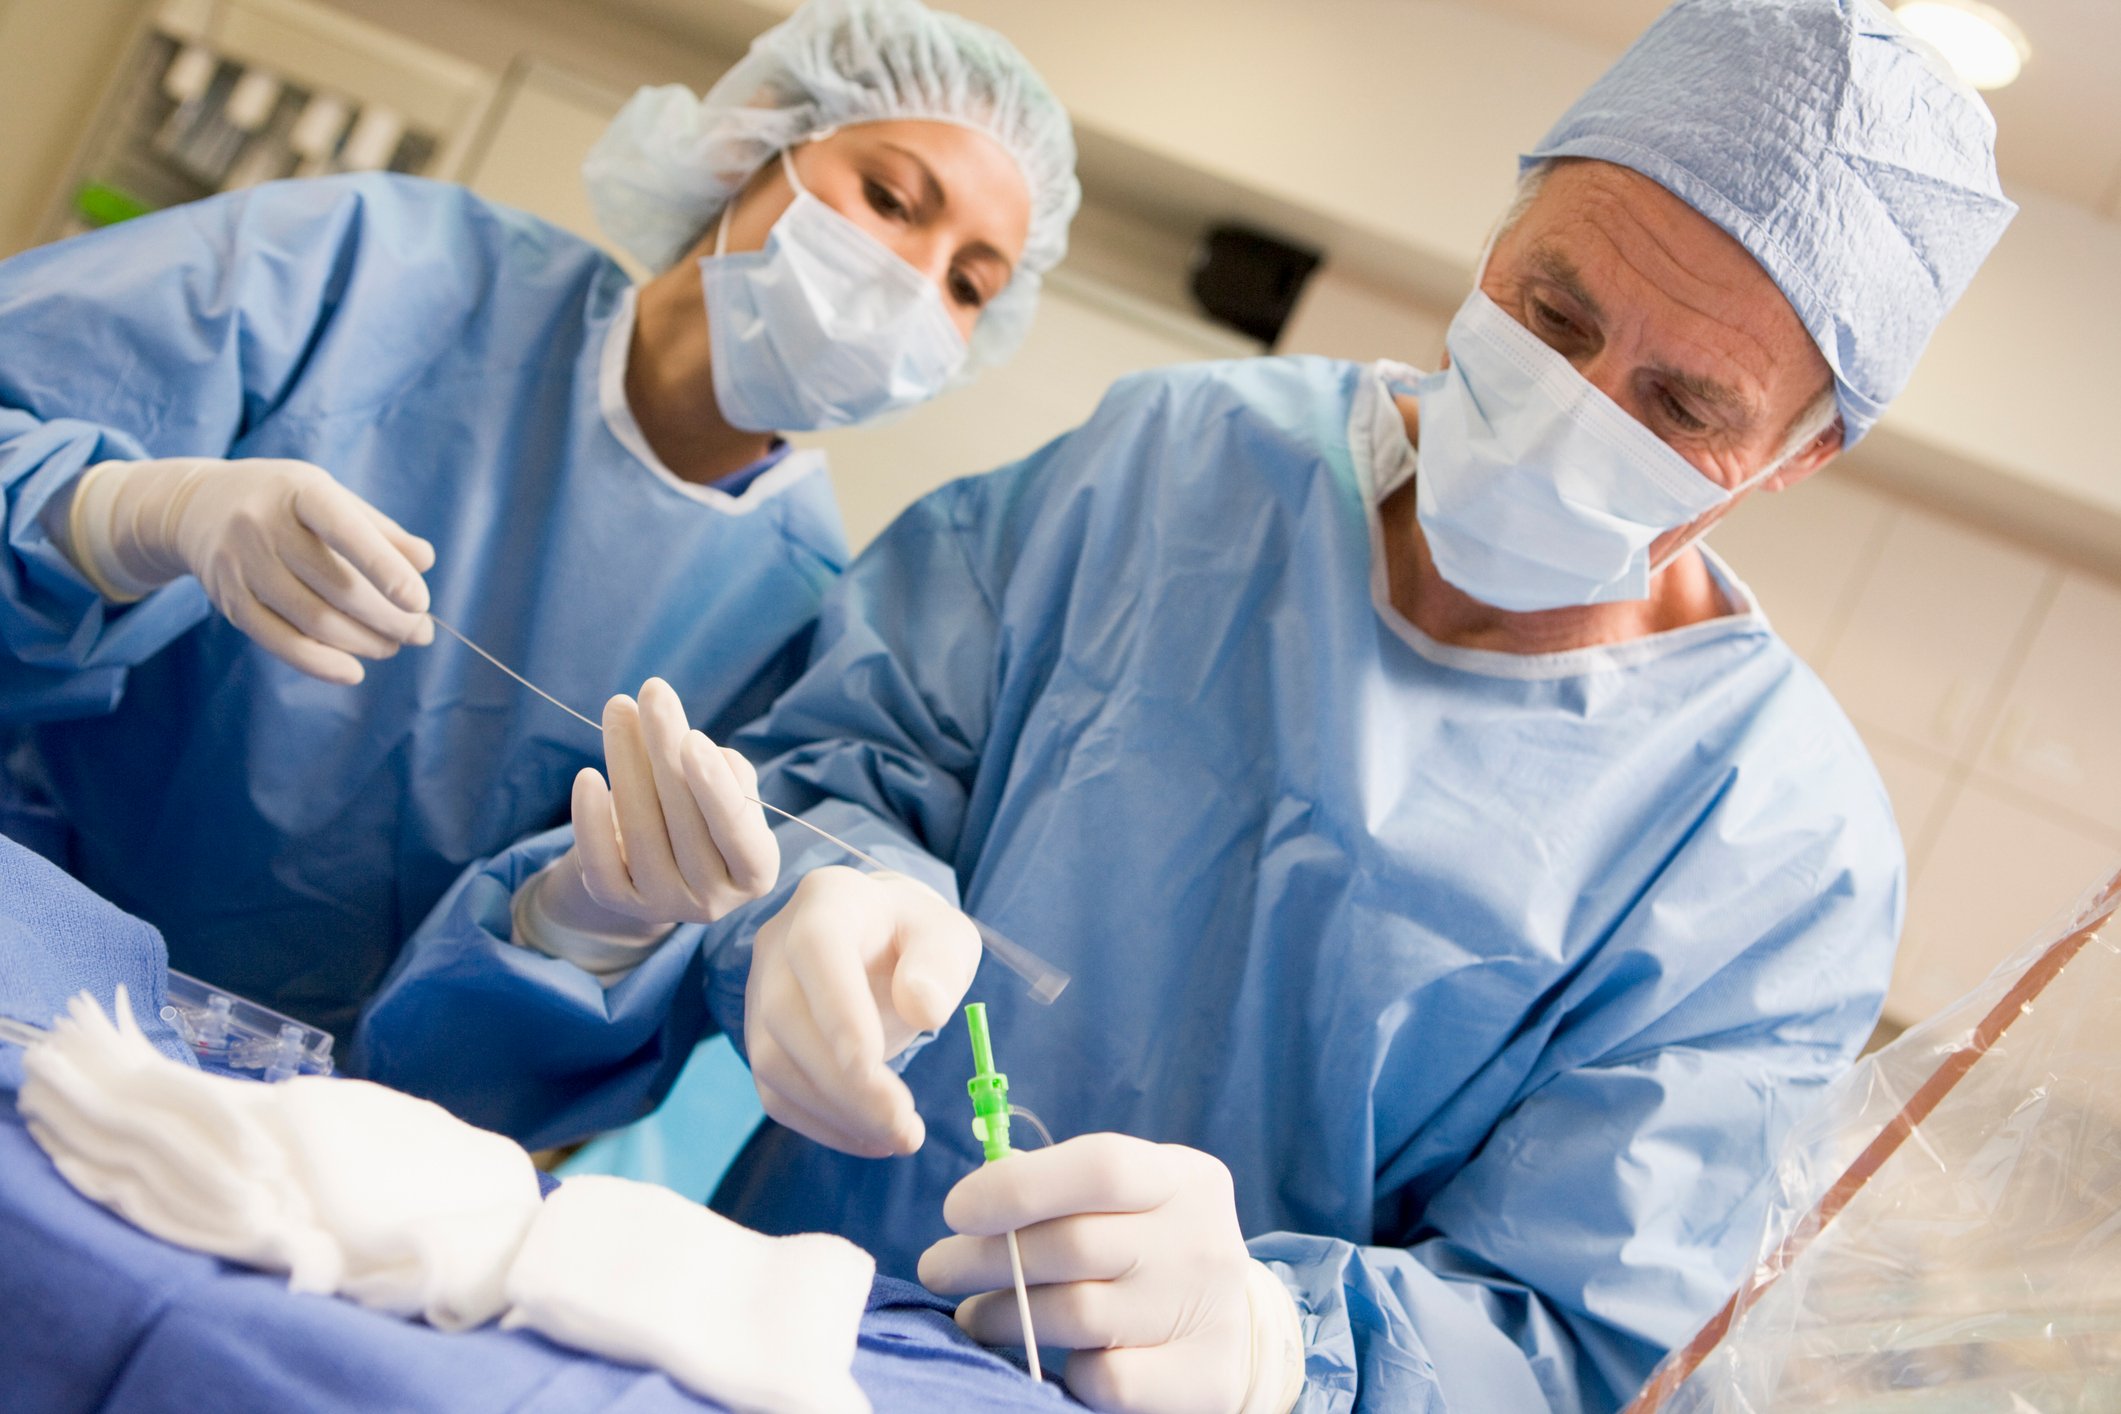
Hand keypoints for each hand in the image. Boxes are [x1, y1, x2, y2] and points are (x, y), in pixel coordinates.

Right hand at [69, 456, 434, 683]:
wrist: (197, 507)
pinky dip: (320, 664)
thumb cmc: (286, 503)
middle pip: (336, 586)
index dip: (384, 568)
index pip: (345, 531)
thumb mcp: (332, 497)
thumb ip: (381, 530)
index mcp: (300, 492)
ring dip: (363, 642)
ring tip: (393, 645)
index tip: (419, 602)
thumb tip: (425, 562)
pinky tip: (353, 672)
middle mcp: (263, 526)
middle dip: (389, 619)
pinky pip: (279, 641)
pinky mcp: (229, 601)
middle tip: (422, 633)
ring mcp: (241, 566)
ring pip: (313, 619)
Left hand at [548, 678, 778, 939]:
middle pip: (684, 821)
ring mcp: (664, 905)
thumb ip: (727, 774)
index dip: (715, 788)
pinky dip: (591, 820)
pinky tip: (587, 776)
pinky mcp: (619, 903)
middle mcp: (713, 899)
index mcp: (755, 873)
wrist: (661, 868)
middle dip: (666, 748)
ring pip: (641, 832)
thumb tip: (691, 749)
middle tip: (653, 692)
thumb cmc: (707, 815)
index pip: (738, 832)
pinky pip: (600, 863)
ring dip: (626, 762)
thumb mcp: (730, 796)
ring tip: (620, 708)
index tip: (692, 738)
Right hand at [745, 866, 978, 1157]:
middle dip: (844, 1085)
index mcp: (828, 901)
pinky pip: (775, 1092)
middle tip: (905, 1128)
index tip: (871, 1068)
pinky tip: (870, 1138)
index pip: (816, 950)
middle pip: (787, 1018)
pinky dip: (821, 1125)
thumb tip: (922, 1008)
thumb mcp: (948, 934)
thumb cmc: (915, 937)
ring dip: (836, 1113)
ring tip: (899, 1136)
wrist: (877, 940)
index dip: (836, 1010)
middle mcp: (778, 944)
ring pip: (774, 1063)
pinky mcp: (761, 1039)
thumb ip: (941, 963)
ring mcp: (760, 993)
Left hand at [919, 1134, 1301, 1413]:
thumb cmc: (1152, 1246)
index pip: (1101, 1167)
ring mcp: (1207, 1311)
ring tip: (971, 1314)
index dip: (1018, 1187)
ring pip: (1077, 1314)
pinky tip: (1048, 1359)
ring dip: (1003, 1316)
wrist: (1233, 1330)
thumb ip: (1065, 1190)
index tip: (955, 1210)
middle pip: (1074, 1245)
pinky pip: (1107, 1377)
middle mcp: (1203, 1240)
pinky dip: (1066, 1370)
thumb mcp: (1131, 1199)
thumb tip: (977, 1204)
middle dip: (985, 1258)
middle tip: (938, 1267)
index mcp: (1186, 1178)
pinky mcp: (1204, 1379)